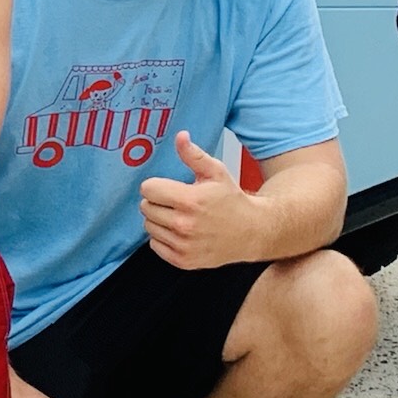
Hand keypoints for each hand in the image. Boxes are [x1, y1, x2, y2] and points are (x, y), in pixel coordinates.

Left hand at [138, 134, 255, 269]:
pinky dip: (163, 238)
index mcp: (190, 200)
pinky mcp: (182, 261)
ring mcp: (183, 245)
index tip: (170, 188)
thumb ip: (194, 155)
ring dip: (159, 220)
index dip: (157, 185)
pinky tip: (181, 232)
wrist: (252, 232)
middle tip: (176, 202)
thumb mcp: (216, 172)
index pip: (148, 189)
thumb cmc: (232, 201)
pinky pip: (154, 245)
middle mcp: (184, 225)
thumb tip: (180, 136)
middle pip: (145, 207)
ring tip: (180, 217)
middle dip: (158, 202)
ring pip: (148, 226)